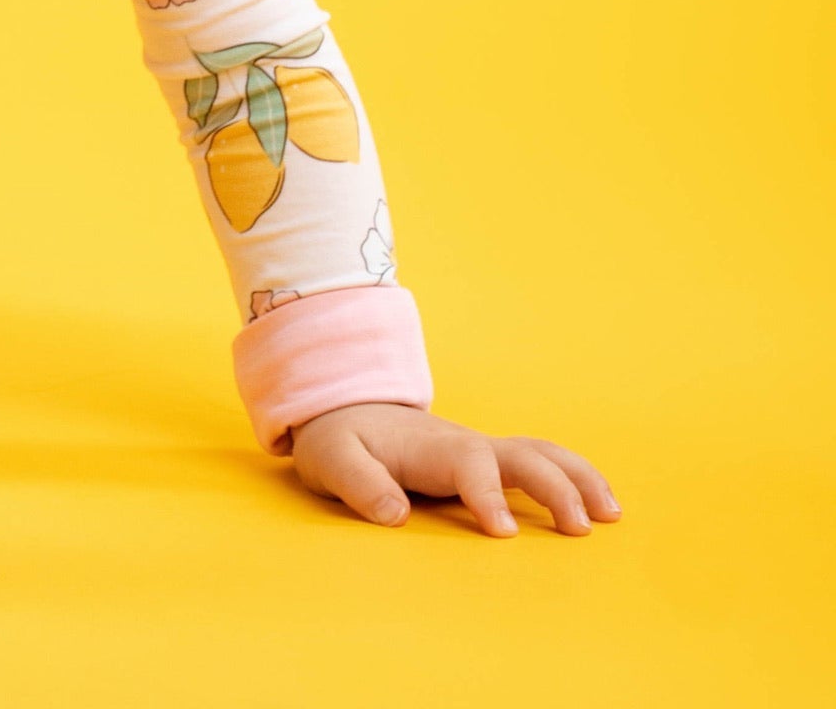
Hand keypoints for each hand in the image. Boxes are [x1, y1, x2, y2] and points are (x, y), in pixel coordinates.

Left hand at [290, 402, 620, 535]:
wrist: (344, 410)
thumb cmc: (339, 440)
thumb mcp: (331, 460)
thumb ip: (359, 484)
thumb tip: (395, 516)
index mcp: (430, 446)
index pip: (469, 465)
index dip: (486, 496)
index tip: (502, 533)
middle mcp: (465, 444)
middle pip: (521, 456)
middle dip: (554, 488)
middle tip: (580, 530)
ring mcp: (481, 451)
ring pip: (541, 453)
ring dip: (578, 478)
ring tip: (612, 515)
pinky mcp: (488, 462)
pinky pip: (539, 463)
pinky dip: (574, 477)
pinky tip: (600, 505)